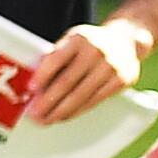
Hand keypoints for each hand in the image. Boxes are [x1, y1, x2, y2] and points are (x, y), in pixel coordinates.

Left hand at [24, 18, 152, 124]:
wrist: (126, 40)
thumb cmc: (89, 44)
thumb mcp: (72, 41)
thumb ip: (55, 57)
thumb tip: (34, 85)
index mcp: (79, 38)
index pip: (56, 59)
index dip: (42, 75)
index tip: (30, 89)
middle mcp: (96, 51)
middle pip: (67, 81)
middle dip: (48, 101)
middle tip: (34, 114)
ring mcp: (111, 67)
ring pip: (81, 95)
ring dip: (61, 111)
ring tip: (47, 119)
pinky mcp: (121, 80)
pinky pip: (95, 100)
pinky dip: (78, 110)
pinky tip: (65, 116)